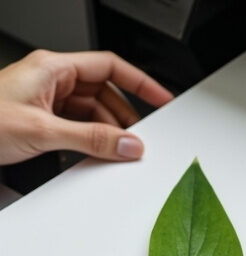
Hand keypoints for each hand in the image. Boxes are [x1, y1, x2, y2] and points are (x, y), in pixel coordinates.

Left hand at [0, 50, 173, 164]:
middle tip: (138, 139)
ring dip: (105, 134)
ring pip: (91, 114)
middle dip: (124, 118)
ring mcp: (45, 102)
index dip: (140, 82)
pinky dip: (89, 143)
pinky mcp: (40, 122)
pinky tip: (94, 156)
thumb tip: (128, 144)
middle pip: (103, 95)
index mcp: (53, 69)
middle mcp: (51, 82)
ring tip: (116, 152)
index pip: (110, 67)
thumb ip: (91, 139)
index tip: (162, 98)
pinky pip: (77, 129)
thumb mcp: (43, 132)